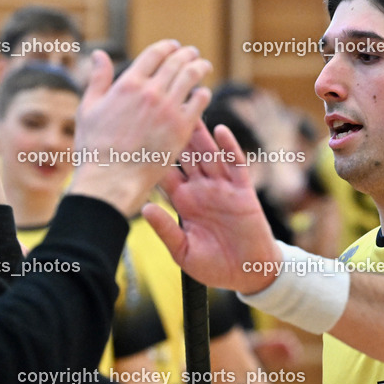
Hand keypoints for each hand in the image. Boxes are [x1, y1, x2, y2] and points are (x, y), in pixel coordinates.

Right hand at [68, 42, 212, 216]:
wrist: (110, 179)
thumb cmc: (95, 147)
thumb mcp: (89, 108)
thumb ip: (98, 79)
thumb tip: (99, 54)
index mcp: (128, 83)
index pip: (154, 54)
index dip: (167, 47)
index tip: (173, 46)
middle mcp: (151, 92)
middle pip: (176, 62)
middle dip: (186, 54)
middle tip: (192, 53)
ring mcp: (168, 109)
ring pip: (191, 77)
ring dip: (199, 67)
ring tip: (203, 66)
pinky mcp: (182, 128)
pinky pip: (199, 102)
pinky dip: (202, 93)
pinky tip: (203, 93)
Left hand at [143, 124, 281, 294]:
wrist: (248, 274)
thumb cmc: (214, 266)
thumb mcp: (184, 252)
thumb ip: (165, 230)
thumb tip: (143, 210)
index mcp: (183, 203)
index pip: (165, 174)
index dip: (152, 157)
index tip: (135, 137)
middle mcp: (200, 190)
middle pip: (185, 157)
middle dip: (174, 135)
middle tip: (159, 109)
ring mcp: (222, 188)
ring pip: (208, 154)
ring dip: (200, 134)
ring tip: (189, 109)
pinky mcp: (243, 190)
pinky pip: (235, 164)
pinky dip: (229, 147)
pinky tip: (220, 130)